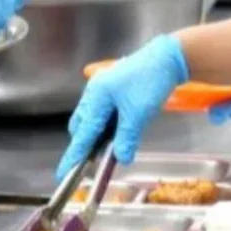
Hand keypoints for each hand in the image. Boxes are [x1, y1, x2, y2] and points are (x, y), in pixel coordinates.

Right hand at [56, 35, 187, 179]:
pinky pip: (103, 111)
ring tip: (112, 146)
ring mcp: (103, 89)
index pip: (82, 134)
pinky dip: (107, 125)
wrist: (167, 58)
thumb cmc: (151, 80)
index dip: (74, 155)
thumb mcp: (139, 115)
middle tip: (91, 162)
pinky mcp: (113, 89)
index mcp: (96, 97)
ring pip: (92, 118)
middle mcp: (95, 92)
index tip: (63, 172)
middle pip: (81, 125)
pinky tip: (120, 130)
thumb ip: (127, 138)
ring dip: (98, 134)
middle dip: (85, 143)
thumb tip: (121, 158)